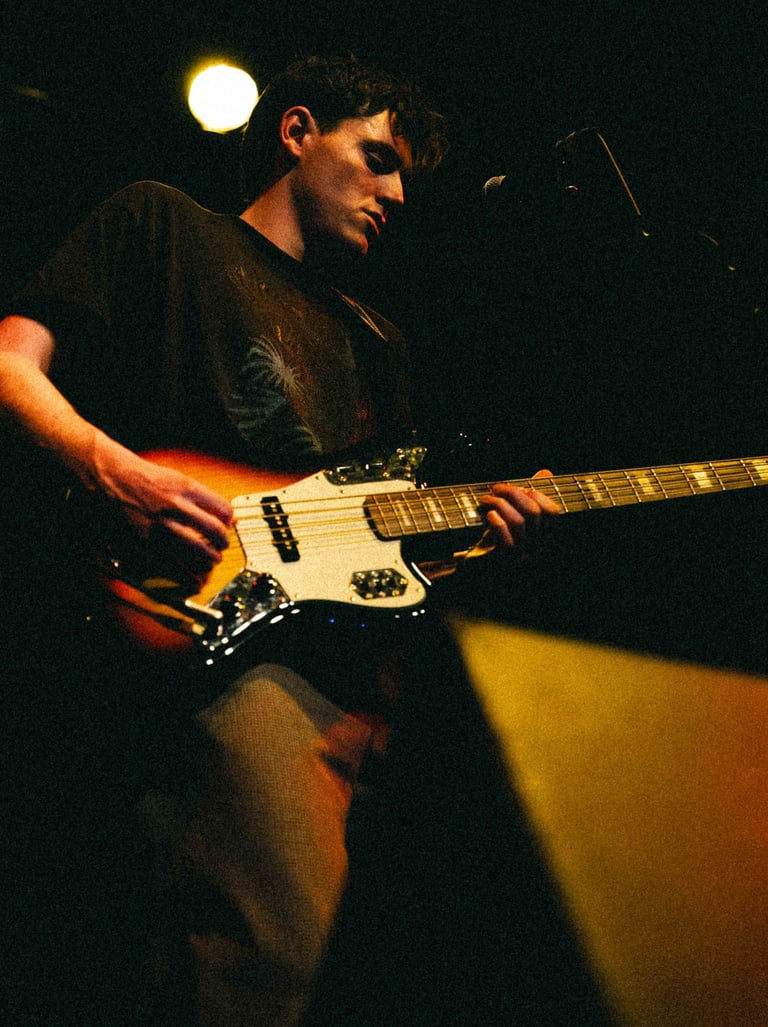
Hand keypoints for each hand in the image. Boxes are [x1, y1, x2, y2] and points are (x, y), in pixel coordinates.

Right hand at [93, 439, 233, 580]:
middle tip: (221, 546)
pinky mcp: (145, 543)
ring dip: (210, 559)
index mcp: (185, 488)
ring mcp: (160, 527)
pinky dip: (188, 576)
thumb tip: (224, 514)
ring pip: (198, 551)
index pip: (223, 510)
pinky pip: (173, 566)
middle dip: (223, 543)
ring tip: (210, 560)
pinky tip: (194, 580)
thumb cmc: (140, 476)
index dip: (229, 521)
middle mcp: (175, 507)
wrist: (107, 476)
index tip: (228, 526)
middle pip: (215, 532)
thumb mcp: (175, 477)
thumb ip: (200, 496)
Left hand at [479, 470, 559, 556]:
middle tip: (496, 488)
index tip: (521, 487)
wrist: (478, 561)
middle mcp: (537, 546)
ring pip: (518, 522)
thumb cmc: (498, 533)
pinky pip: (506, 541)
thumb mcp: (516, 511)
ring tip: (486, 499)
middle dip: (513, 493)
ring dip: (499, 504)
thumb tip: (546, 473)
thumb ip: (531, 494)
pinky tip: (488, 515)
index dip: (538, 495)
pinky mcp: (505, 561)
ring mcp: (522, 555)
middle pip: (533, 512)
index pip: (553, 512)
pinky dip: (497, 522)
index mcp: (544, 533)